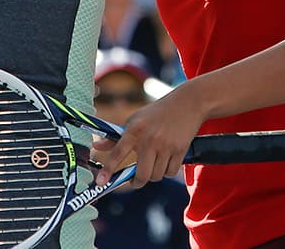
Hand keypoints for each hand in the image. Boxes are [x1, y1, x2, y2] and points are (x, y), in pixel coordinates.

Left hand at [92, 84, 206, 188]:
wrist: (187, 103)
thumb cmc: (156, 113)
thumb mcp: (134, 120)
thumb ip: (116, 137)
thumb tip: (96, 146)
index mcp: (134, 130)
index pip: (117, 152)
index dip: (108, 169)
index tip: (101, 182)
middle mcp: (149, 139)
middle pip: (141, 175)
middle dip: (137, 182)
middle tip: (136, 180)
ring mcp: (165, 145)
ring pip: (156, 175)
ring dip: (154, 175)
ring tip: (154, 163)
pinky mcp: (180, 150)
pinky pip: (170, 172)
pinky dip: (167, 171)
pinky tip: (167, 160)